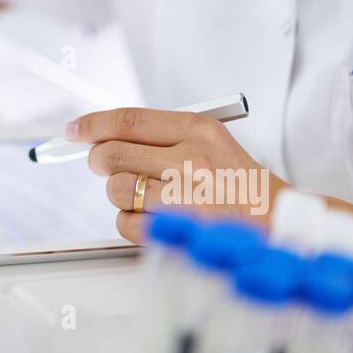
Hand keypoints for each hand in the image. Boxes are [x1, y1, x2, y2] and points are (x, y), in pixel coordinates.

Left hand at [71, 107, 284, 242]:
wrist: (279, 224)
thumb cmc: (240, 183)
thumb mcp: (210, 141)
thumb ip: (160, 134)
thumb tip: (100, 136)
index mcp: (199, 130)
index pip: (127, 120)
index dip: (92, 124)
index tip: (74, 130)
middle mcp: (191, 161)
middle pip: (111, 154)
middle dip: (100, 161)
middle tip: (109, 166)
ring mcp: (185, 199)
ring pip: (116, 189)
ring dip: (120, 193)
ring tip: (146, 194)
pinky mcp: (180, 232)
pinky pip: (125, 223)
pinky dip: (129, 221)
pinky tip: (151, 217)